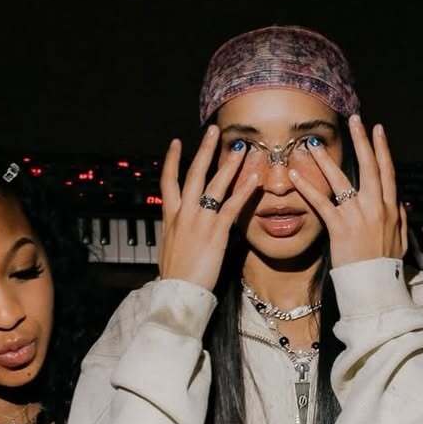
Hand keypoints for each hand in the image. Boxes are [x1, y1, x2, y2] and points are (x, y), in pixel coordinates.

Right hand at [158, 125, 262, 291]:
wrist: (177, 292)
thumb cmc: (175, 277)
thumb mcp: (170, 250)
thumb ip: (177, 234)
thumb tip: (180, 231)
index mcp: (170, 218)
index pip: (168, 182)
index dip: (172, 161)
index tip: (176, 143)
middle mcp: (183, 214)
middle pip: (193, 174)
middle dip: (204, 150)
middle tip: (213, 130)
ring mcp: (200, 222)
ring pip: (215, 185)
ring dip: (229, 164)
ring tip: (242, 148)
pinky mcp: (216, 233)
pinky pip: (232, 206)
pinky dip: (243, 191)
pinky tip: (254, 178)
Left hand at [289, 115, 407, 268]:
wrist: (374, 285)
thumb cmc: (385, 266)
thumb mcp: (400, 241)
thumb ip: (401, 220)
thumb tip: (402, 204)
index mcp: (391, 208)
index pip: (387, 171)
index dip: (382, 148)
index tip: (378, 129)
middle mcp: (376, 207)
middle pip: (369, 166)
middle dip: (362, 141)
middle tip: (355, 120)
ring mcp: (357, 216)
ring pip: (342, 181)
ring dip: (327, 160)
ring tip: (314, 145)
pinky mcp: (340, 227)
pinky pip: (321, 203)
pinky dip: (307, 188)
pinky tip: (296, 175)